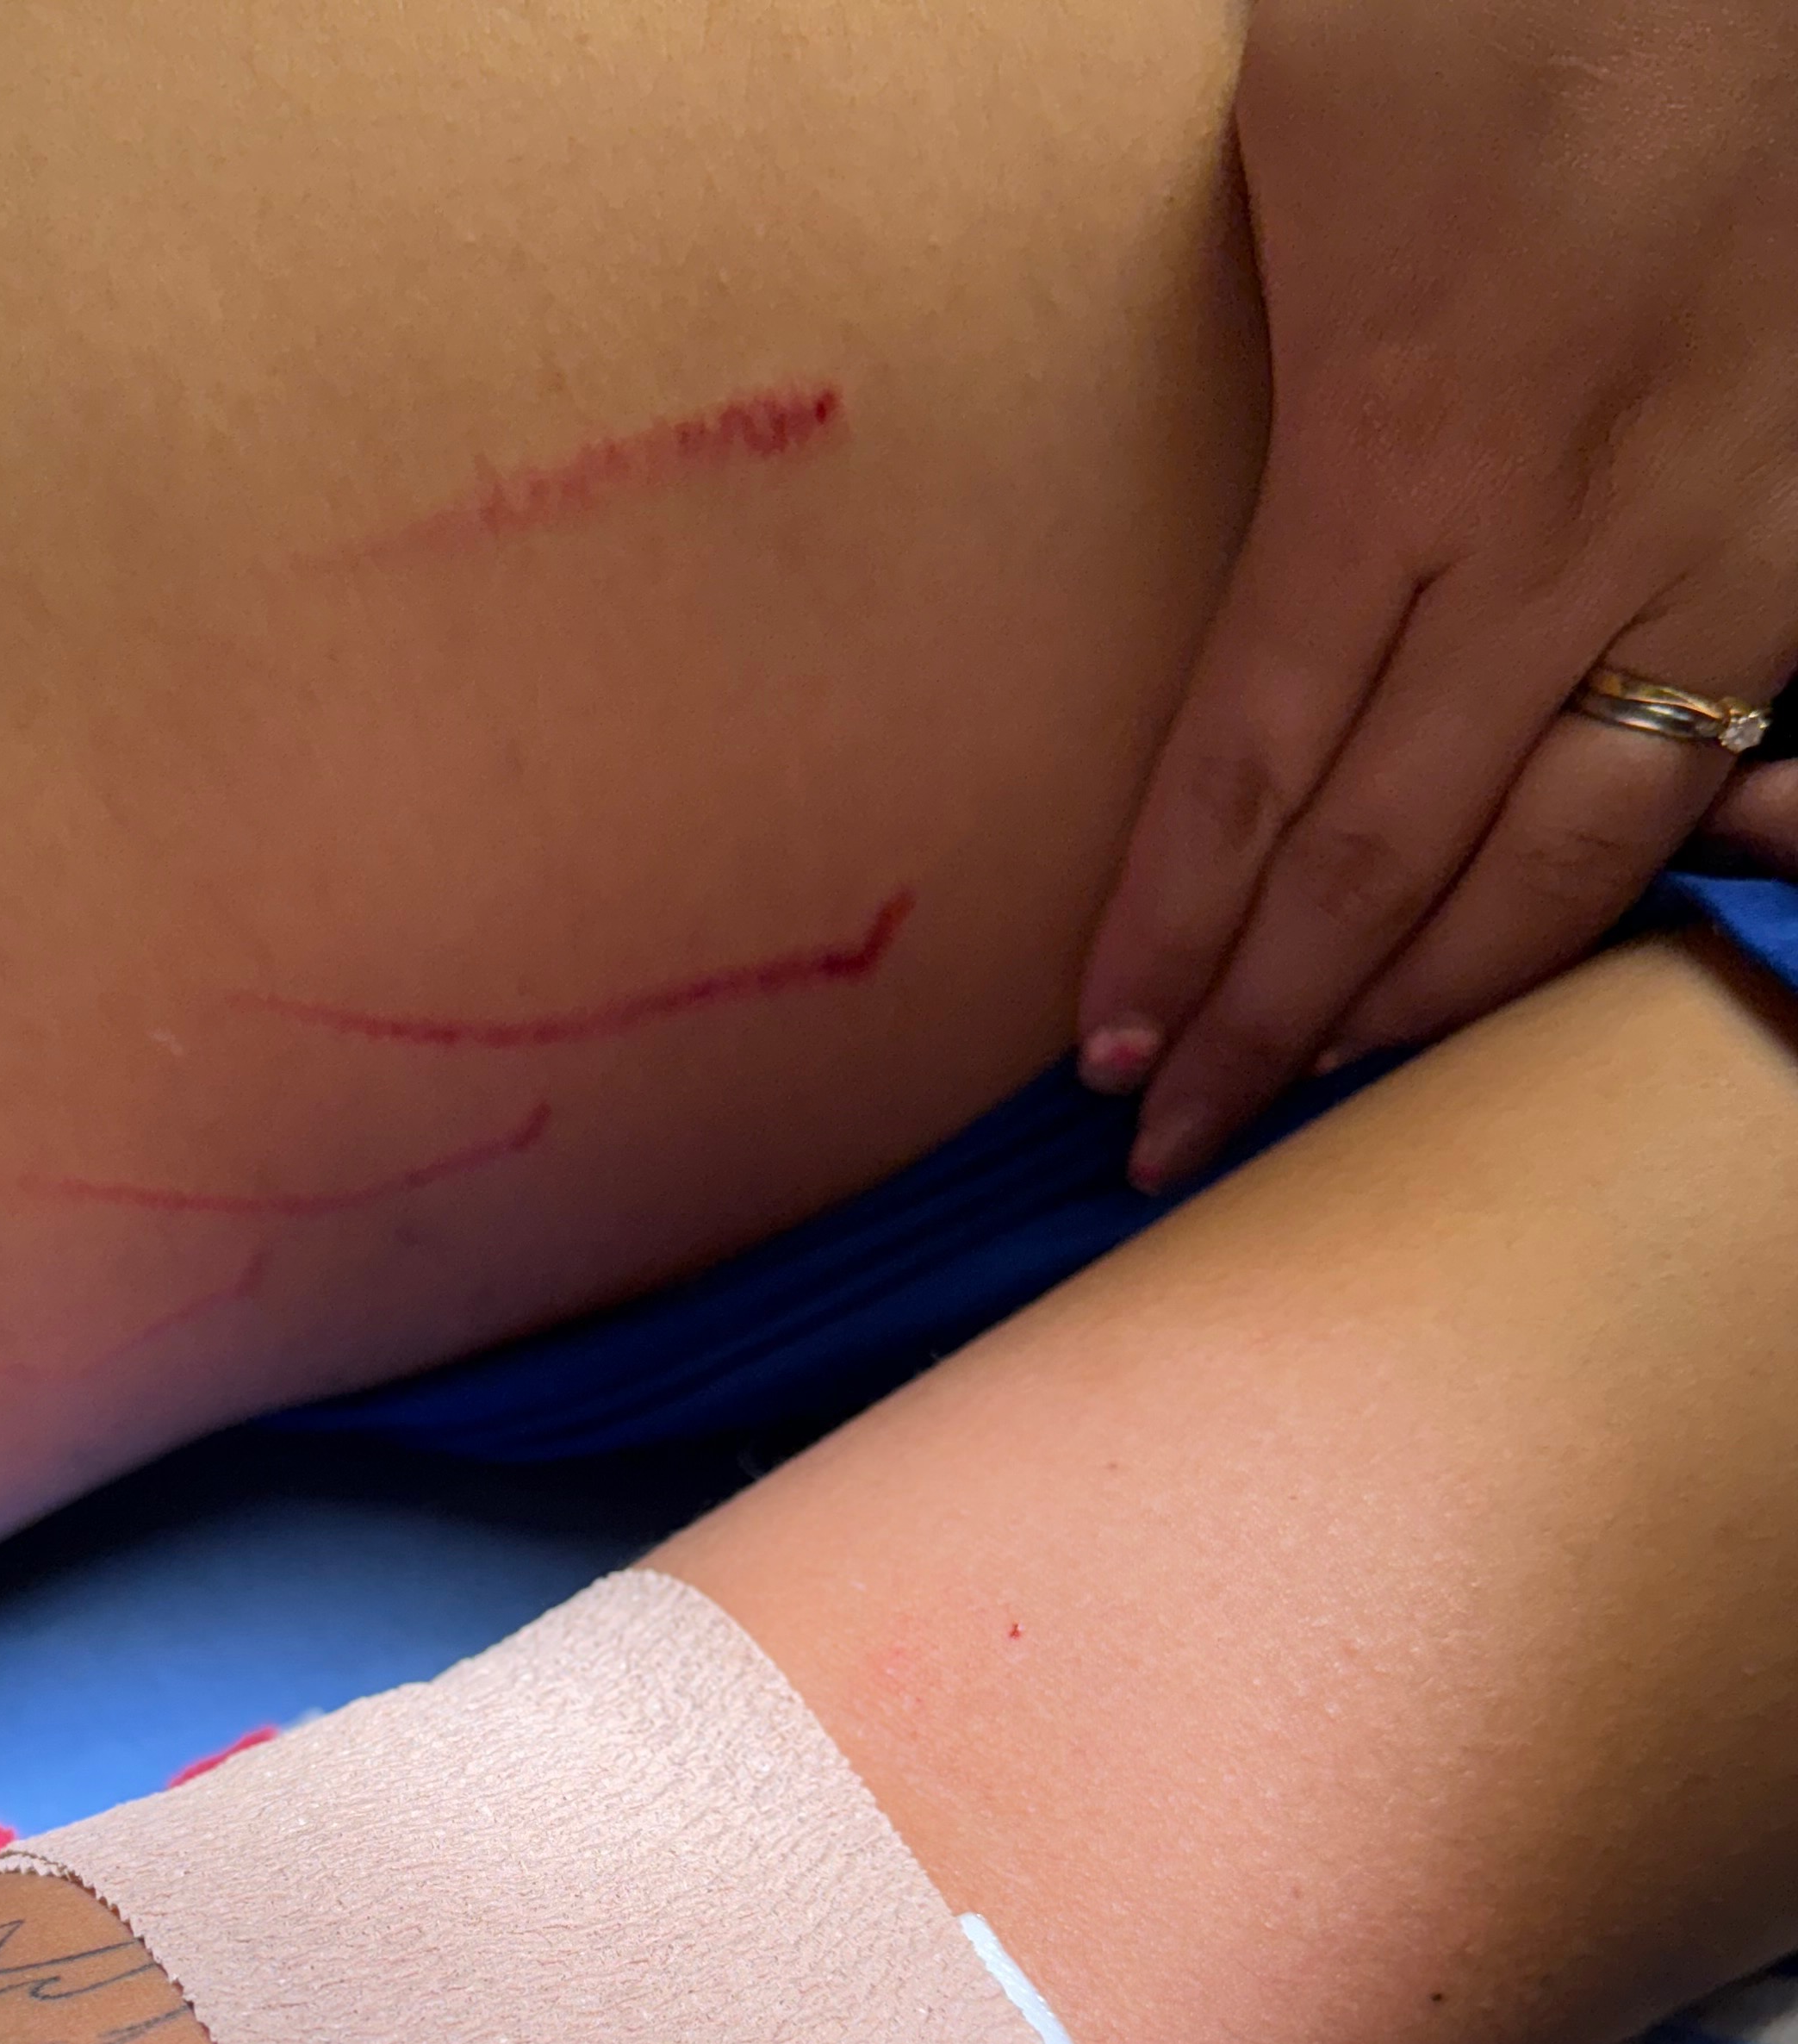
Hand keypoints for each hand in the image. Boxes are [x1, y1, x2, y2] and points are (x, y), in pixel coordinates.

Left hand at [1076, 0, 1797, 1190]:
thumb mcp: (1314, 119)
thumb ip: (1266, 324)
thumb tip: (1226, 474)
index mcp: (1399, 448)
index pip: (1252, 766)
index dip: (1173, 931)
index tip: (1103, 1053)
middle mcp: (1561, 545)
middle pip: (1387, 857)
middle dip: (1269, 1023)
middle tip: (1172, 1142)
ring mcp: (1717, 556)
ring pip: (1569, 856)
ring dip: (1434, 995)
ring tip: (1329, 1073)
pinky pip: (1720, 776)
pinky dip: (1622, 894)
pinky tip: (1543, 953)